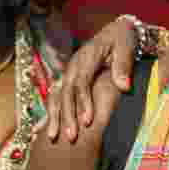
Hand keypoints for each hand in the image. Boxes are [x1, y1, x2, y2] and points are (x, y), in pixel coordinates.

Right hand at [35, 17, 138, 141]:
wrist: (115, 31)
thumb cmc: (122, 40)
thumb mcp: (126, 48)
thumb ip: (123, 66)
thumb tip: (124, 86)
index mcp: (87, 56)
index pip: (82, 82)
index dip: (83, 102)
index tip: (87, 121)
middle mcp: (73, 64)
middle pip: (66, 91)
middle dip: (67, 115)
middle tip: (72, 137)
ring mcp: (68, 71)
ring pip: (57, 95)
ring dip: (55, 116)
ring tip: (54, 138)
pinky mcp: (67, 78)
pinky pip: (55, 96)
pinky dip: (49, 112)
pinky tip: (42, 130)